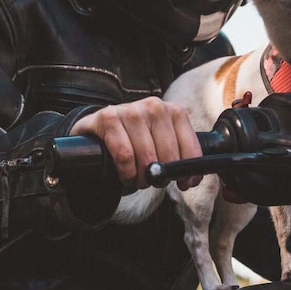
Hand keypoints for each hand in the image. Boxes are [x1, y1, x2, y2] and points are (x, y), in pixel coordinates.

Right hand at [69, 97, 201, 189]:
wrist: (99, 130)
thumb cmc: (135, 140)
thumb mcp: (161, 143)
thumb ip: (179, 156)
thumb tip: (192, 178)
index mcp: (174, 111)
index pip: (190, 146)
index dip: (188, 170)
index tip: (184, 184)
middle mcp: (155, 106)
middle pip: (168, 154)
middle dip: (161, 176)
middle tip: (152, 181)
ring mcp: (131, 109)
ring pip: (147, 156)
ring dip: (142, 177)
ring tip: (137, 178)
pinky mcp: (109, 117)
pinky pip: (125, 155)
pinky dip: (127, 172)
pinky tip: (125, 173)